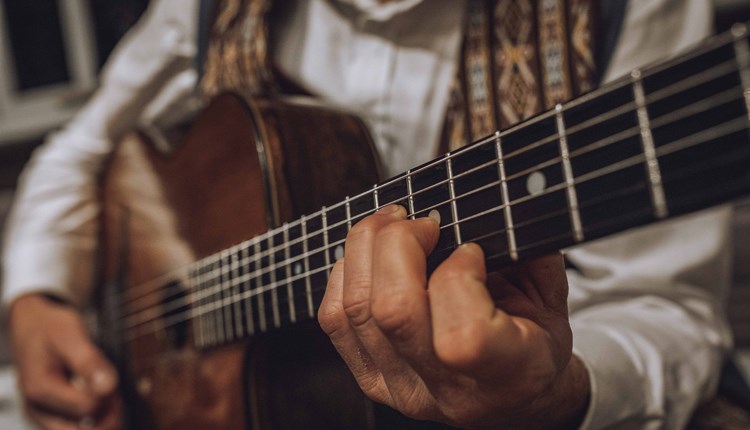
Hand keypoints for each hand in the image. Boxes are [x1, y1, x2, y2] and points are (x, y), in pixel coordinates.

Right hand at [9, 294, 121, 429]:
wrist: (32, 325)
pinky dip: (91, 418)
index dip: (109, 395)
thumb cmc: (50, 327)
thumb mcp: (70, 335)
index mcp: (40, 389)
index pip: (88, 408)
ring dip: (101, 418)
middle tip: (113, 388)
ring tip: (107, 394)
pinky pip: (74, 428)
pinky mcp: (48, 416)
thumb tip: (108, 388)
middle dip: (107, 411)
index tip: (110, 376)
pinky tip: (97, 399)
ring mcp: (41, 415)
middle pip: (83, 429)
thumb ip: (89, 362)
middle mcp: (37, 408)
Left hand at [318, 205, 589, 428]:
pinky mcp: (371, 378)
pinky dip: (345, 272)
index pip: (461, 338)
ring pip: (356, 308)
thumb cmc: (534, 342)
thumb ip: (526, 250)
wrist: (514, 394)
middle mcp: (446, 390)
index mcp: (507, 375)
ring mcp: (400, 387)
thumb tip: (493, 198)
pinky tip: (371, 257)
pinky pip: (334, 318)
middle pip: (393, 311)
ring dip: (367, 247)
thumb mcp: (551, 296)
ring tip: (393, 224)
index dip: (460, 275)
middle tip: (423, 221)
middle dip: (399, 243)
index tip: (471, 250)